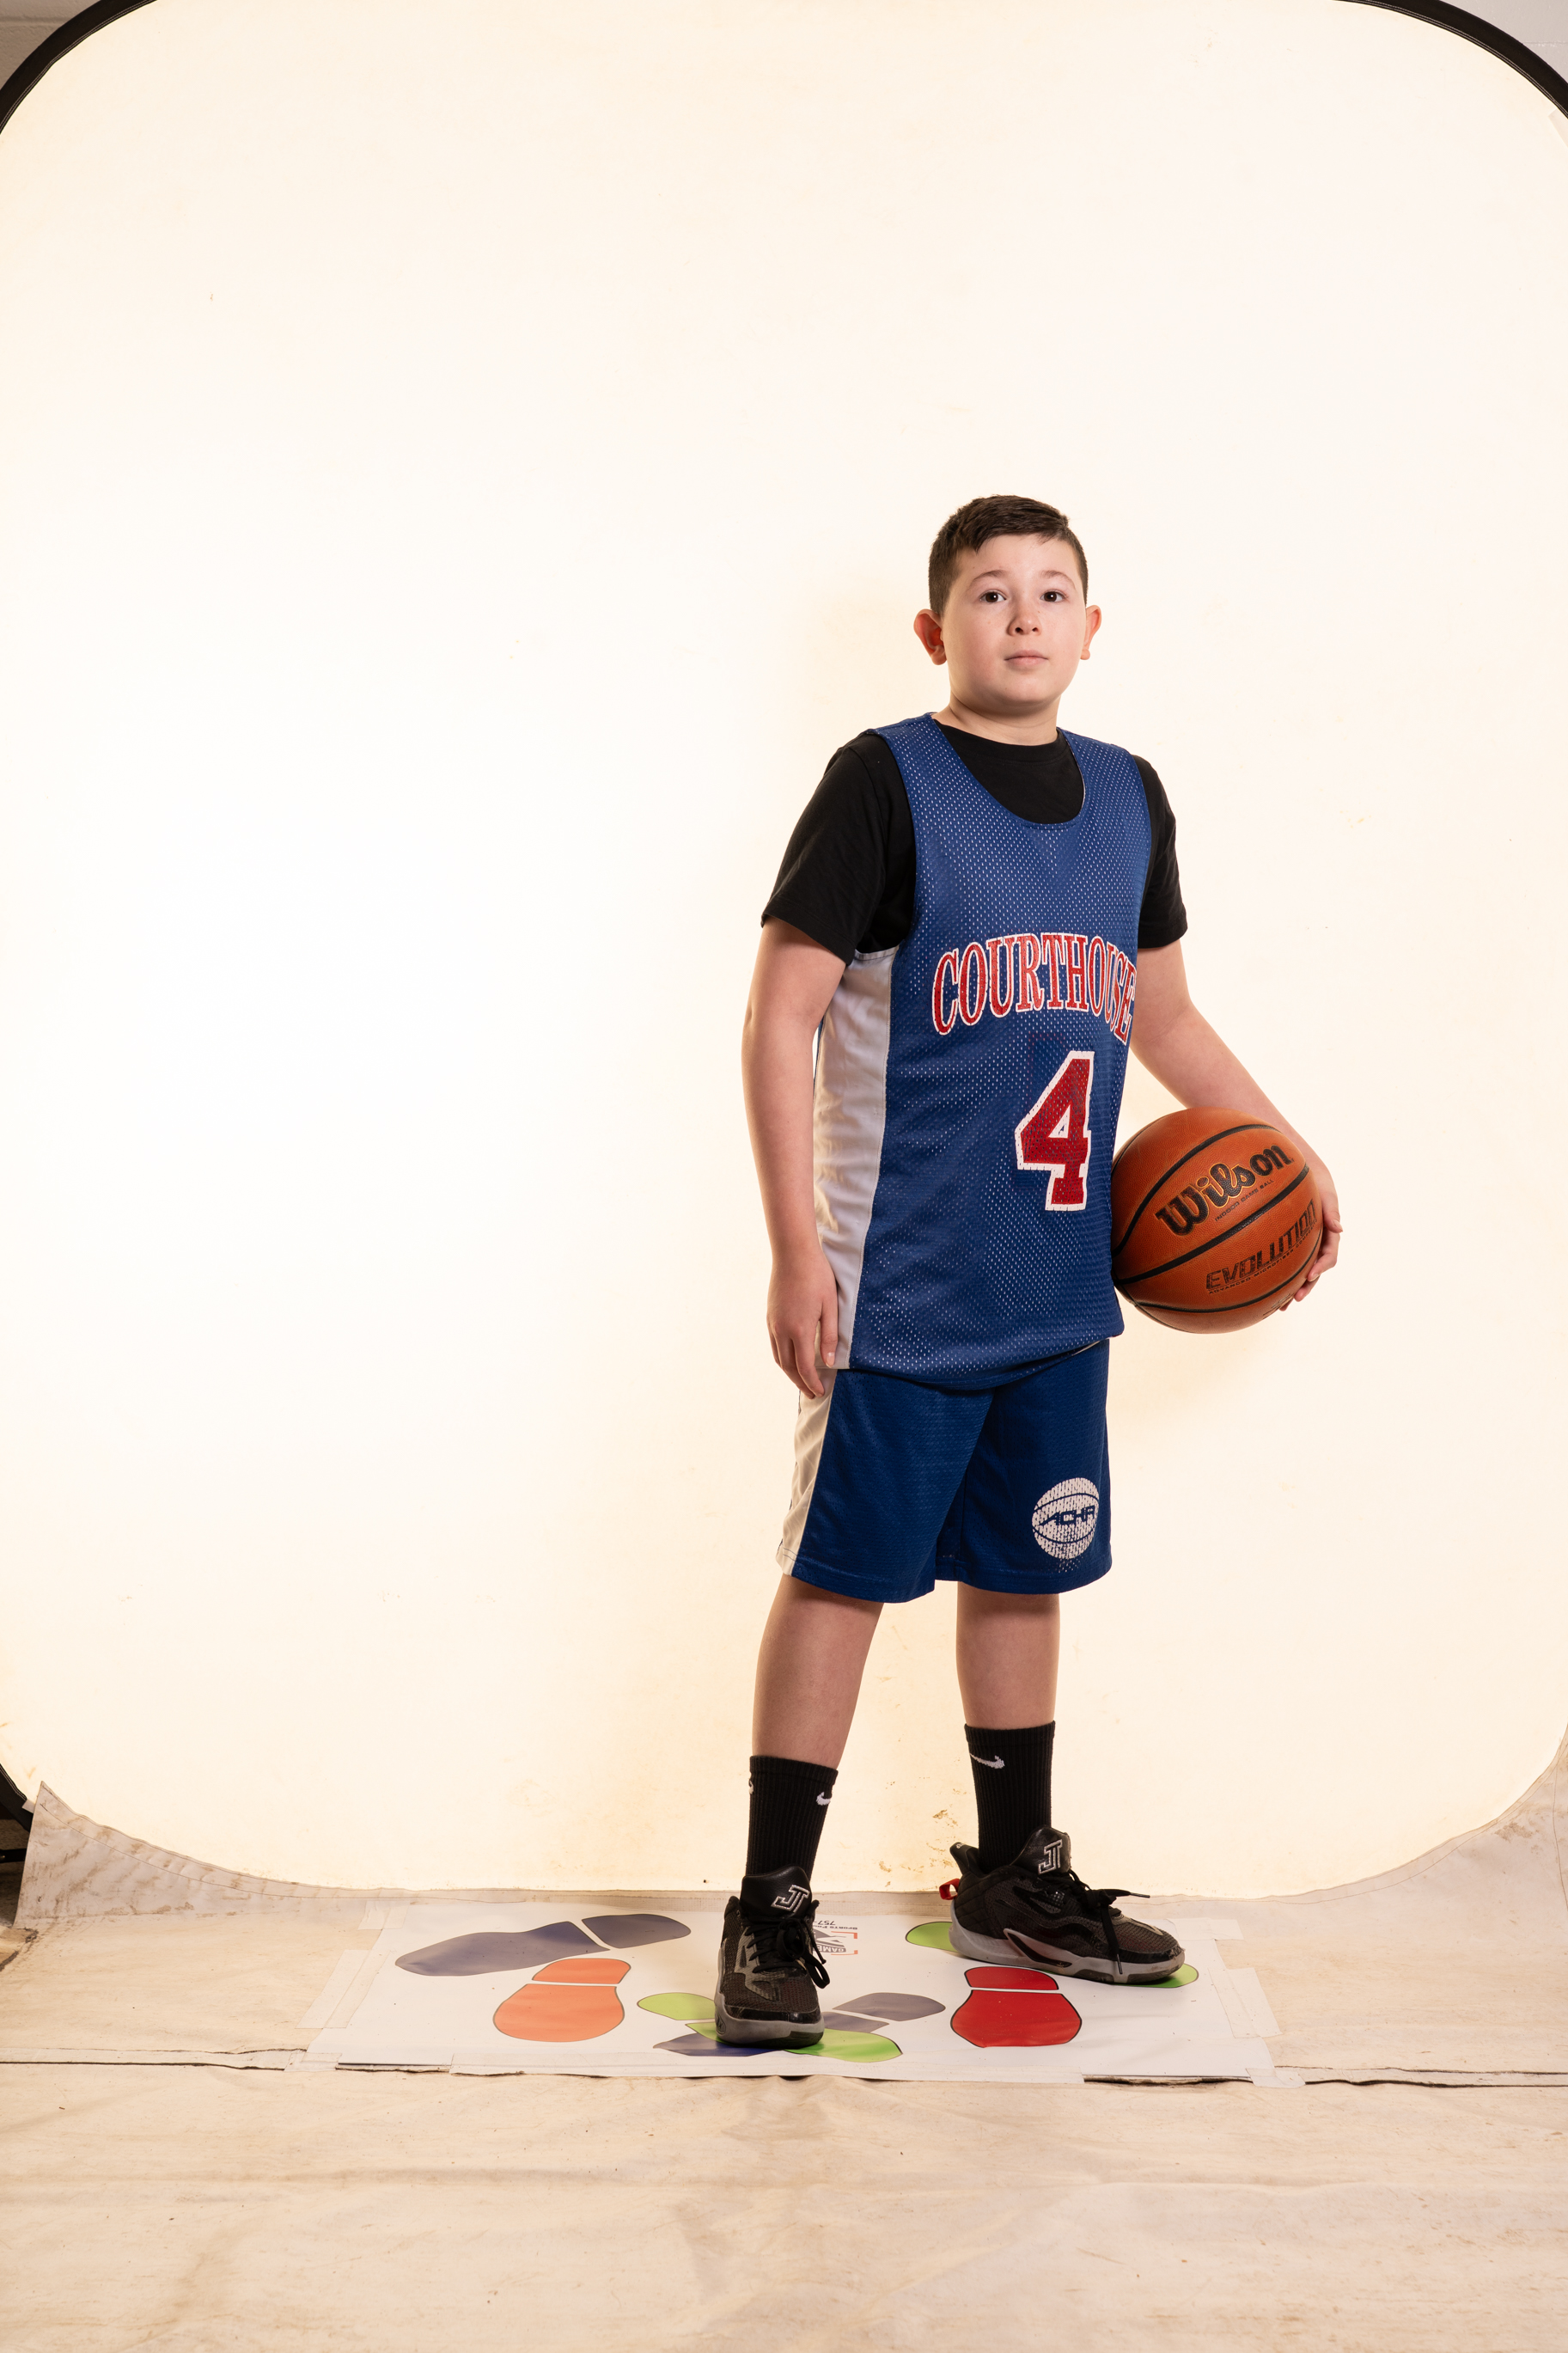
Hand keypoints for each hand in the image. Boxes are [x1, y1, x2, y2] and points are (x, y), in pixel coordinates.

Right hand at [767, 1244, 838, 1396]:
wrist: (793, 1253)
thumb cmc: (817, 1276)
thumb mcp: (831, 1306)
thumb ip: (830, 1337)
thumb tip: (829, 1362)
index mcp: (799, 1329)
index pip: (804, 1367)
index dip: (812, 1383)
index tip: (820, 1392)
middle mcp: (782, 1329)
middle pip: (789, 1367)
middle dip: (801, 1383)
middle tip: (812, 1394)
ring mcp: (773, 1323)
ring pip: (778, 1358)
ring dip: (790, 1373)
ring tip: (802, 1381)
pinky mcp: (770, 1316)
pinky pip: (774, 1345)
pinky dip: (783, 1358)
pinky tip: (792, 1359)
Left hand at [1283, 1158, 1340, 1307]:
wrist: (1302, 1171)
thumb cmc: (1316, 1181)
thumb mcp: (1326, 1192)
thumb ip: (1332, 1209)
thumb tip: (1340, 1228)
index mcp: (1329, 1234)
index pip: (1329, 1257)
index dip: (1321, 1268)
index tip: (1310, 1276)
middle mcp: (1317, 1243)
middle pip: (1314, 1270)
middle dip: (1306, 1286)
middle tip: (1295, 1299)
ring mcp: (1304, 1244)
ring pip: (1300, 1270)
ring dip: (1293, 1288)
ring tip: (1281, 1305)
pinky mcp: (1290, 1242)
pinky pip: (1285, 1261)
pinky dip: (1279, 1274)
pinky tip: (1265, 1286)